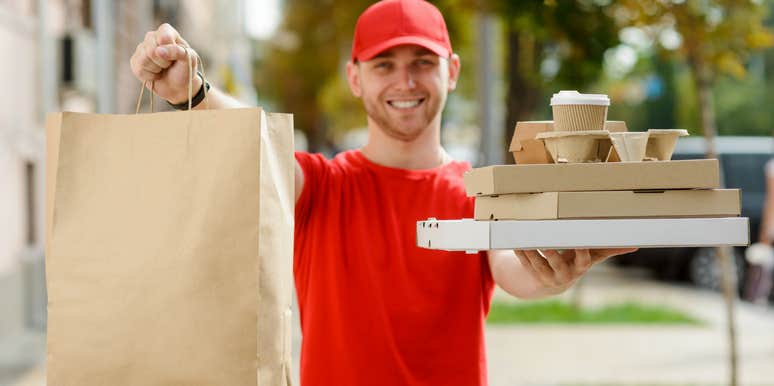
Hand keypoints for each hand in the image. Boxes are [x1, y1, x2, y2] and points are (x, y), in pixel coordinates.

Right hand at [129, 23, 202, 103]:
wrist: (178, 86)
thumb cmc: (184, 69)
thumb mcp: (189, 59)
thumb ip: (177, 51)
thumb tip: (158, 51)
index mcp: (166, 31)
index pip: (164, 37)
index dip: (171, 50)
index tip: (177, 56)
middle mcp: (152, 36)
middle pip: (152, 50)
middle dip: (164, 62)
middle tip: (170, 64)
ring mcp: (141, 48)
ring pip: (144, 59)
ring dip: (157, 69)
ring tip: (163, 69)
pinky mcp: (135, 61)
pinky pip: (139, 69)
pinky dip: (151, 76)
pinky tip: (156, 74)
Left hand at [514, 248, 637, 290]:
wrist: (555, 282)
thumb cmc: (576, 262)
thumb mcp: (592, 257)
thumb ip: (608, 250)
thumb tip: (635, 245)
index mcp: (580, 267)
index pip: (583, 261)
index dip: (580, 252)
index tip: (578, 242)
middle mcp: (564, 274)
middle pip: (557, 264)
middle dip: (550, 253)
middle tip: (545, 242)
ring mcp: (548, 277)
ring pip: (537, 265)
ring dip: (530, 253)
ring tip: (524, 240)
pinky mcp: (534, 276)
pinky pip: (525, 265)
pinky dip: (520, 254)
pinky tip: (516, 243)